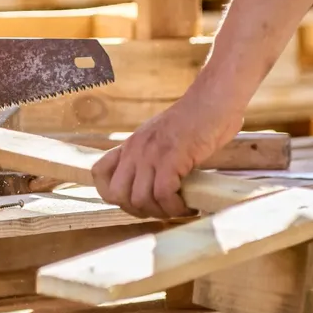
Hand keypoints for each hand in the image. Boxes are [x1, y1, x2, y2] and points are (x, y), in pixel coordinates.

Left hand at [90, 90, 243, 219]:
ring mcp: (151, 153)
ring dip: (160, 212)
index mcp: (130, 145)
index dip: (113, 195)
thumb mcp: (160, 137)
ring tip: (179, 209)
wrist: (214, 100)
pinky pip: (163, 194)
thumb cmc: (195, 122)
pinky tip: (188, 206)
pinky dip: (175, 207)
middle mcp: (135, 149)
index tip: (137, 202)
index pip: (99, 173)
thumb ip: (150, 157)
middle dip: (139, 210)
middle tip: (162, 209)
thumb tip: (150, 186)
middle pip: (117, 195)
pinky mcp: (171, 157)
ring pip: (139, 199)